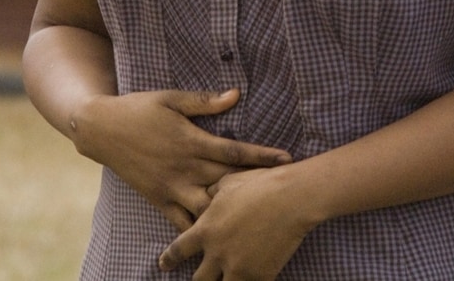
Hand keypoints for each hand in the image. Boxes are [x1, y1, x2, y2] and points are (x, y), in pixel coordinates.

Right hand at [72, 88, 291, 231]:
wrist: (101, 130)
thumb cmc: (140, 109)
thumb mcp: (172, 98)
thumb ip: (205, 101)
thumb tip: (237, 94)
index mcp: (191, 141)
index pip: (235, 151)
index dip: (262, 156)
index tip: (287, 159)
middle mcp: (183, 168)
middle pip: (227, 183)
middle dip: (255, 188)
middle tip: (282, 192)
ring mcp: (170, 188)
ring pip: (206, 209)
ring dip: (230, 213)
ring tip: (255, 218)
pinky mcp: (158, 200)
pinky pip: (181, 223)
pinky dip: (199, 230)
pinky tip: (218, 237)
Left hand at [159, 164, 313, 279]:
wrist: (290, 197)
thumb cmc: (260, 183)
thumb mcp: (229, 181)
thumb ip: (213, 193)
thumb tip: (207, 195)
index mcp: (206, 229)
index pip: (178, 249)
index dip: (169, 259)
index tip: (163, 264)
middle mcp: (217, 252)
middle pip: (199, 279)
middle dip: (200, 279)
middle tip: (201, 279)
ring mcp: (238, 267)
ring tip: (226, 280)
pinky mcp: (259, 275)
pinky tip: (252, 280)